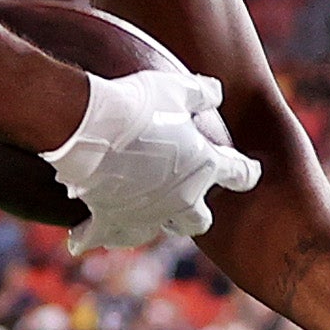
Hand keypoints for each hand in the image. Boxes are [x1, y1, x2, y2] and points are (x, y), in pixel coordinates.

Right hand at [46, 67, 261, 254]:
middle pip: (199, 221)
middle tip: (190, 201)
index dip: (247, 172)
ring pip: (154, 233)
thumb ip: (202, 93)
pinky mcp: (109, 218)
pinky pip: (99, 236)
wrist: (92, 128)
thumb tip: (215, 94)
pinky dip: (89, 237)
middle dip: (198, 213)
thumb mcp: (177, 87)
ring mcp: (144, 214)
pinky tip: (79, 242)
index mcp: (203, 167)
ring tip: (145, 218)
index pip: (239, 174)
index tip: (249, 171)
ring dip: (153, 225)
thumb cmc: (138, 105)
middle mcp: (179, 199)